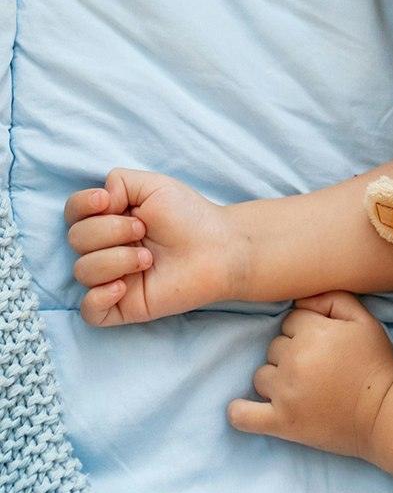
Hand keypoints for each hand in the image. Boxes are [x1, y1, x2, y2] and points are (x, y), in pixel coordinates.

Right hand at [65, 169, 233, 325]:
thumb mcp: (154, 186)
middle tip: (144, 230)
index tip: (107, 201)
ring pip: (82, 271)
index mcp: (109, 220)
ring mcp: (112, 278)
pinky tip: (123, 286)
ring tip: (148, 259)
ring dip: (116, 260)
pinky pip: (89, 310)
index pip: (73, 213)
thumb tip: (99, 200)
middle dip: (110, 231)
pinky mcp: (123, 307)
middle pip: (76, 239)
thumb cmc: (190, 217)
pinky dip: (99, 297)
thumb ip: (118, 181)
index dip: (82, 205)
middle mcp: (106, 249)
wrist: (219, 249)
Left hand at [227, 292, 392, 456]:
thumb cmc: (377, 365)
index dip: (306, 333)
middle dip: (291, 356)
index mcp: (313, 332)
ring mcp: (285, 393)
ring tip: (302, 390)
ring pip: (261, 376)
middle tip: (318, 371)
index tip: (324, 348)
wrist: (386, 414)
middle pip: (274, 348)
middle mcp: (294, 360)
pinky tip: (245, 408)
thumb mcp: (364, 321)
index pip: (289, 323)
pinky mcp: (281, 422)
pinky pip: (242, 415)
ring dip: (275, 381)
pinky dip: (240, 412)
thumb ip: (333, 299)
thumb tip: (300, 300)